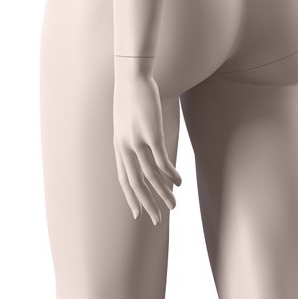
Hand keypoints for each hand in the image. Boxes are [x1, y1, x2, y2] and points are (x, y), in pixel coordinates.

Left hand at [112, 60, 179, 224]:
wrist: (130, 78)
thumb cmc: (131, 97)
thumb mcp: (127, 120)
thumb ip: (132, 136)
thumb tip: (141, 145)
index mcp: (119, 146)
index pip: (123, 178)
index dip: (130, 197)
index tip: (138, 213)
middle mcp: (125, 147)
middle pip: (135, 183)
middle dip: (147, 203)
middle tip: (157, 220)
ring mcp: (137, 141)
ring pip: (150, 175)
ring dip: (163, 192)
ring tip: (173, 205)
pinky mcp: (150, 134)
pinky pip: (161, 160)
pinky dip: (170, 173)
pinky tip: (178, 181)